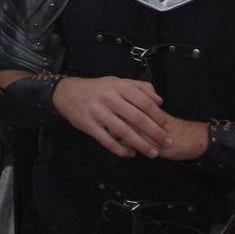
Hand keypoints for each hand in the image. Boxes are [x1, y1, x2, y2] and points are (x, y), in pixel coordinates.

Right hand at [51, 76, 172, 158]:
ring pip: (124, 132)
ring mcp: (98, 113)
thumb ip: (139, 88)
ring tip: (153, 153)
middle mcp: (108, 98)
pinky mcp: (89, 126)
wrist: (67, 93)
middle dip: (154, 132)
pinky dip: (121, 150)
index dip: (157, 115)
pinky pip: (108, 141)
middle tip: (166, 142)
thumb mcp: (117, 81)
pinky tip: (131, 154)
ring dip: (141, 144)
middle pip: (136, 118)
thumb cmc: (97, 88)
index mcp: (118, 86)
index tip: (167, 126)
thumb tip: (159, 101)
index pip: (143, 101)